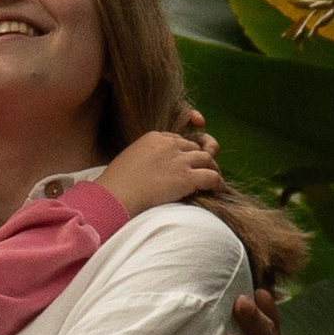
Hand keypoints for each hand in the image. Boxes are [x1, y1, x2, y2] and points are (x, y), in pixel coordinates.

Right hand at [99, 124, 221, 219]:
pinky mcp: (187, 177)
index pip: (178, 139)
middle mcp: (169, 145)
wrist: (115, 197)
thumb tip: (154, 170)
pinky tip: (218, 190)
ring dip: (212, 169)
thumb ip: (145, 158)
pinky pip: (212, 177)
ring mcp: (179, 160)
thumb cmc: (116, 185)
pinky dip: (218, 183)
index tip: (186, 161)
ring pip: (207, 159)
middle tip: (204, 170)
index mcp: (153, 137)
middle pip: (194, 147)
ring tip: (214, 180)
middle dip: (200, 158)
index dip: (185, 150)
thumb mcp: (129, 161)